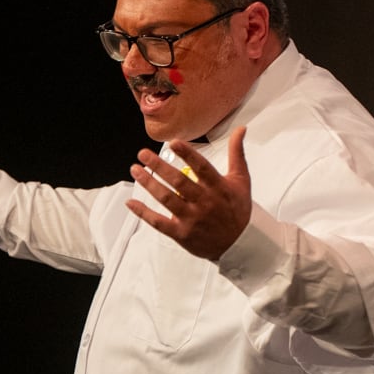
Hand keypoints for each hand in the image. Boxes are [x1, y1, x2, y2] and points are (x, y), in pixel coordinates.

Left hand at [127, 127, 251, 260]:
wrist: (240, 243)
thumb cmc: (238, 209)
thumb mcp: (241, 180)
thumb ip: (236, 153)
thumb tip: (240, 129)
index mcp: (218, 187)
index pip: (201, 167)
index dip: (187, 155)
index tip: (173, 143)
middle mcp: (204, 202)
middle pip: (179, 181)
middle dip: (159, 166)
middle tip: (143, 154)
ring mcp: (192, 219)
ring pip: (167, 199)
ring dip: (149, 184)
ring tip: (135, 170)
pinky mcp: (182, 233)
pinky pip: (159, 222)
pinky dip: (143, 213)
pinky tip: (131, 202)